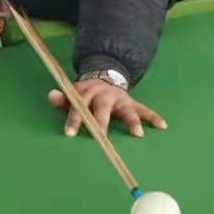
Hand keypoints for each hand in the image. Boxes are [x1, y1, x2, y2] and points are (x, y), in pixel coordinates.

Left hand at [49, 80, 167, 138]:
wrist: (104, 77)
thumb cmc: (85, 94)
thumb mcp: (72, 94)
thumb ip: (62, 99)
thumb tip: (51, 95)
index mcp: (87, 92)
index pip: (79, 106)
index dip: (74, 119)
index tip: (69, 134)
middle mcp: (105, 94)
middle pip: (103, 108)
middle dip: (102, 123)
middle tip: (101, 137)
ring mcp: (120, 99)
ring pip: (127, 110)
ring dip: (132, 121)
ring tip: (137, 134)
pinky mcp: (132, 103)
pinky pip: (144, 110)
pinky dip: (153, 117)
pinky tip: (162, 126)